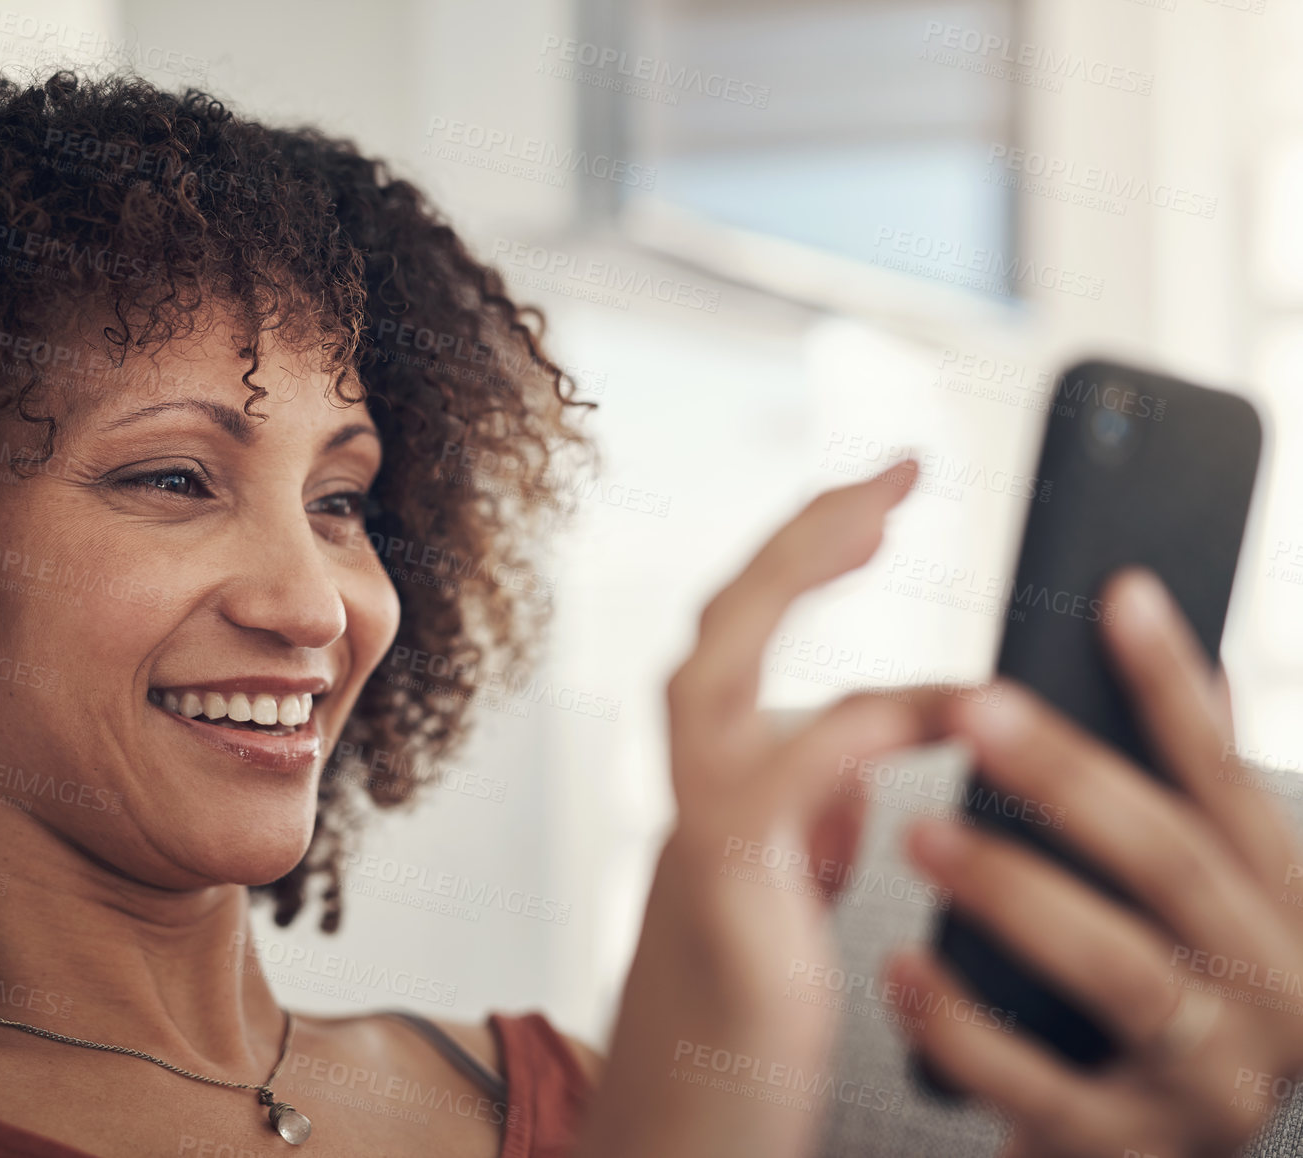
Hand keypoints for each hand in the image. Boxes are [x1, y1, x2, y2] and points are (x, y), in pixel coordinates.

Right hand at [575, 459, 945, 1157]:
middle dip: (797, 534)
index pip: (747, 636)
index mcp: (719, 783)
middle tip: (889, 475)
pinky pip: (788, 772)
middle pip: (720, 622)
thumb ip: (807, 813)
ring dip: (792, 583)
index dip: (805, 553)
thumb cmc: (737, 1019)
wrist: (680, 1125)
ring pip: (713, 670)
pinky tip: (936, 708)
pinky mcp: (721, 887)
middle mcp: (693, 789)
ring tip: (876, 526)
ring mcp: (697, 831)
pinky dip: (862, 720)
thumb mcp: (786, 889)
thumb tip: (855, 759)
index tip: (878, 493)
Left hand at [890, 567, 1302, 1156]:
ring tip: (921, 832)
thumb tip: (1135, 610)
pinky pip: (1042, 1088)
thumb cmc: (1141, 1002)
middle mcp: (1273, 992)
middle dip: (1070, 778)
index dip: (1173, 688)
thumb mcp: (1182, 905)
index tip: (1116, 596)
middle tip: (973, 707)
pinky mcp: (1132, 1147)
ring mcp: (1211, 1080)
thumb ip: (1168, 791)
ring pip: (1121, 972)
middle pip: (1172, 864)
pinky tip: (901, 972)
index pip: (1225, 782)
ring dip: (1017, 892)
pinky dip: (965, 1026)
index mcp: (1281, 909)